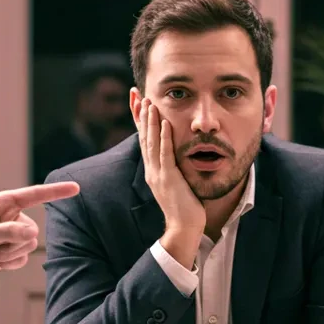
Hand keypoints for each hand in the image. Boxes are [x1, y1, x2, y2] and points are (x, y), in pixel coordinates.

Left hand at [0, 181, 79, 282]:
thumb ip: (7, 232)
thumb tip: (32, 233)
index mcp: (5, 203)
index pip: (36, 195)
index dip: (56, 191)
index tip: (76, 188)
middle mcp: (13, 216)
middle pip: (32, 231)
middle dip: (13, 243)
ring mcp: (14, 233)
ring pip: (29, 246)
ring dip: (9, 254)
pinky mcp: (14, 249)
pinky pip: (23, 258)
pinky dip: (9, 262)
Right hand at [137, 99, 203, 267]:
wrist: (185, 228)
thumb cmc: (185, 207)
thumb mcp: (177, 182)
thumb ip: (176, 168)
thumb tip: (180, 155)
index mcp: (153, 171)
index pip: (144, 141)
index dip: (140, 121)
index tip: (137, 103)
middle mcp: (152, 171)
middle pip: (143, 137)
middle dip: (141, 115)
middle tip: (138, 95)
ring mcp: (158, 175)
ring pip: (151, 143)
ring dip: (150, 122)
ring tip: (149, 103)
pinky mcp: (169, 179)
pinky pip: (166, 155)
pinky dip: (164, 138)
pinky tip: (164, 124)